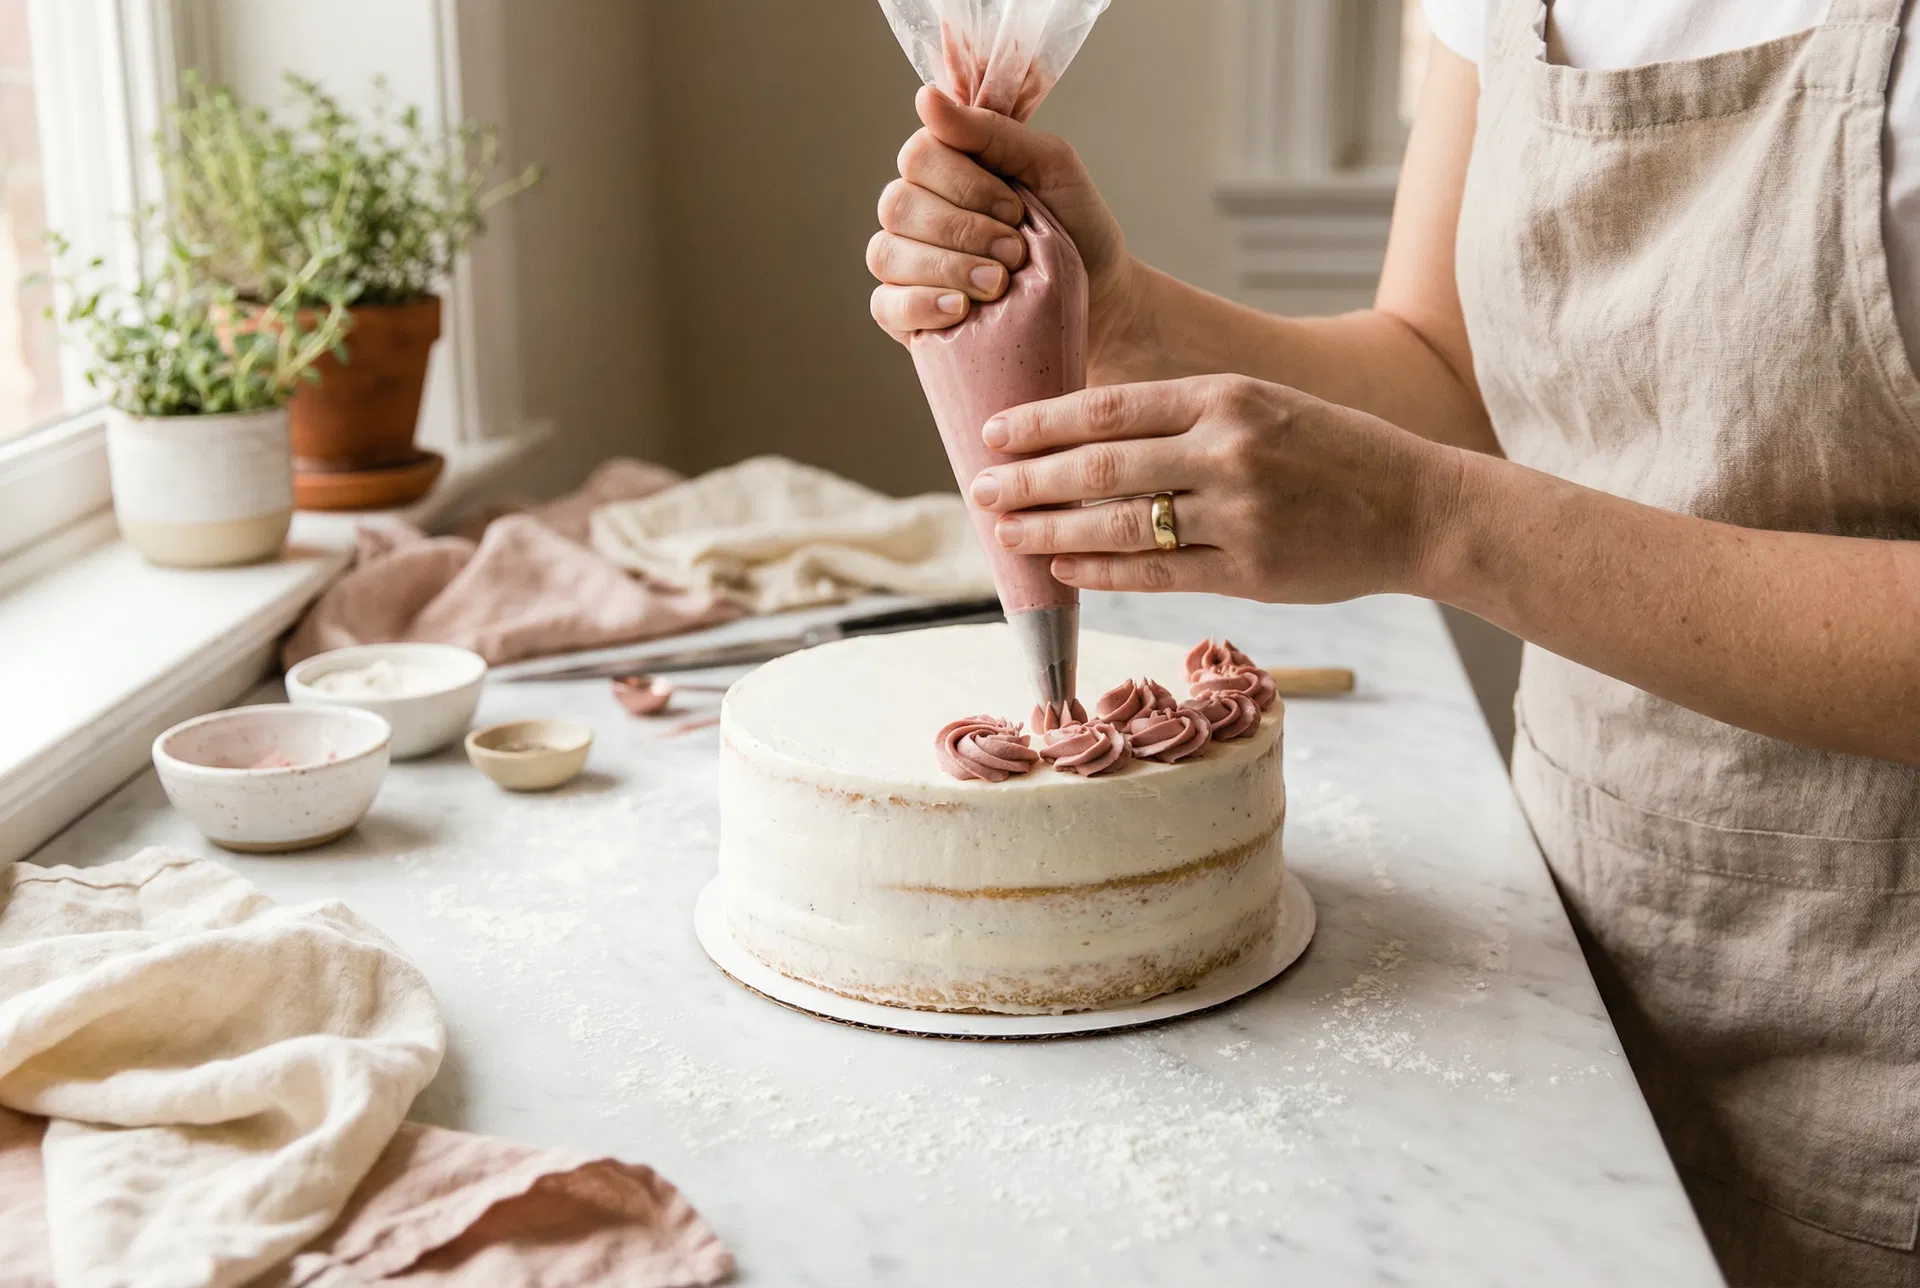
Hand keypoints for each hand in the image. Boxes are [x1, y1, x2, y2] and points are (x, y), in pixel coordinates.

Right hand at [868, 87, 1139, 369]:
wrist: (1099, 294)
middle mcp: (915, 211)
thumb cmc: (1074, 225)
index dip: (964, 184)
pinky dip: (920, 305)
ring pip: (887, 254)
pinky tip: (960, 309)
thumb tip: (925, 97)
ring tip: (999, 284)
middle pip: (898, 205)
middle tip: (1015, 252)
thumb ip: (991, 130)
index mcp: (944, 167)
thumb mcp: (1050, 165)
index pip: (918, 156)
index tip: (1015, 209)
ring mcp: (905, 264)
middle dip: (964, 230)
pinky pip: (885, 306)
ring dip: (949, 267)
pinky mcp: (905, 314)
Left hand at [967, 375, 1465, 602]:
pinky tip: (1064, 569)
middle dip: (1028, 480)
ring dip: (1051, 531)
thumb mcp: (1264, 406)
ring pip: (1119, 524)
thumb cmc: (1333, 453)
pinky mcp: (1252, 570)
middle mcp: (1227, 450)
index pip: (1110, 406)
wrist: (1419, 505)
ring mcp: (1239, 514)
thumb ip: (1187, 418)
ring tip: (1005, 535)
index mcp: (1225, 397)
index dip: (1041, 421)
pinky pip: (1157, 574)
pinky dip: (1103, 571)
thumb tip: (1089, 436)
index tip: (994, 432)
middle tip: (978, 489)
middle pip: (1100, 467)